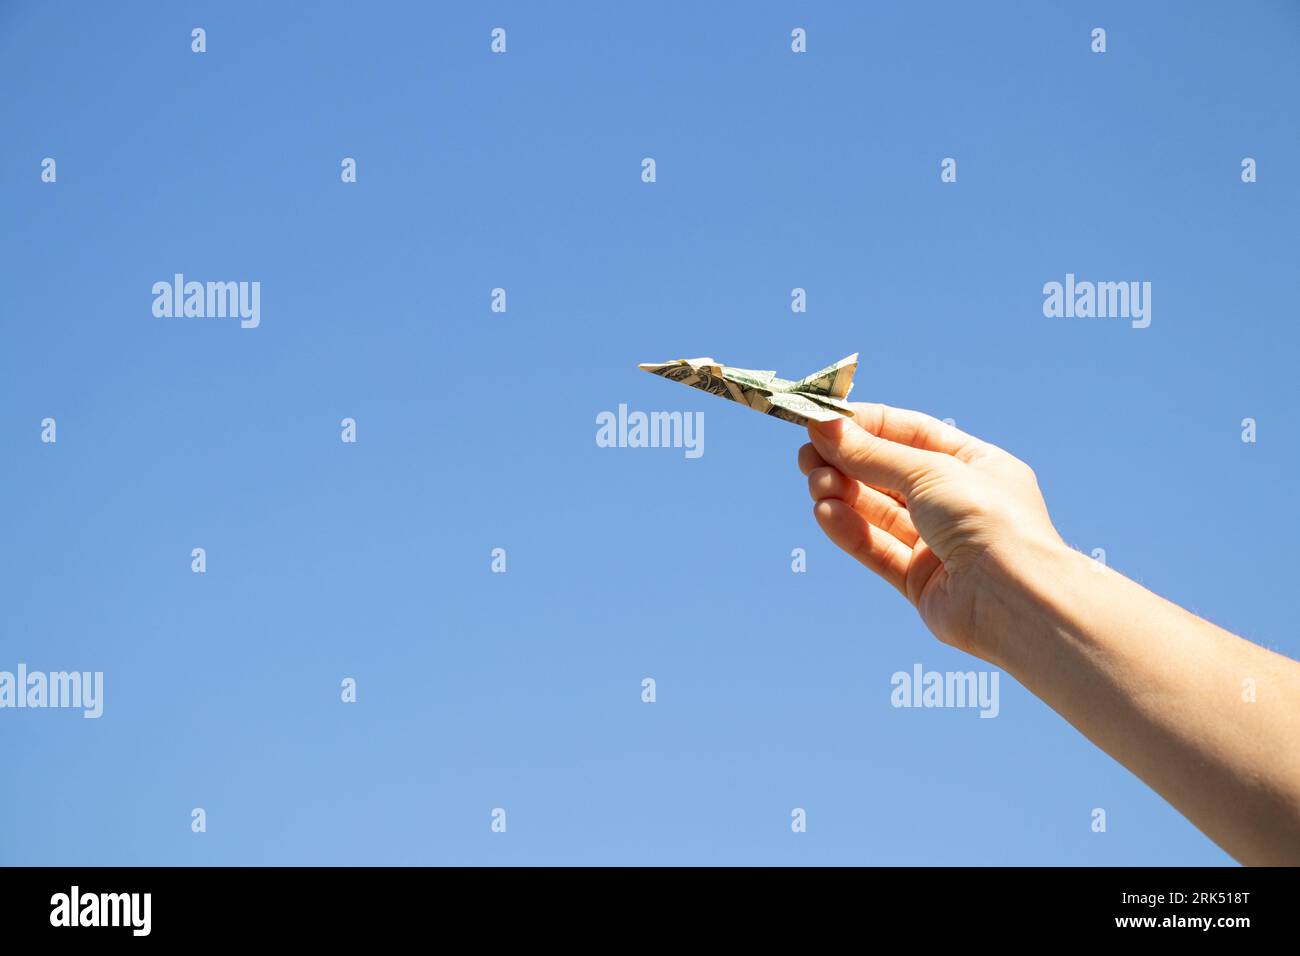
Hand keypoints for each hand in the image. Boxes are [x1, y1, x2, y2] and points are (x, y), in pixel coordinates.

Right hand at [798, 404, 1064, 661]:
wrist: (1014, 599)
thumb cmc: (988, 520)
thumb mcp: (929, 471)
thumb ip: (873, 453)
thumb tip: (824, 427)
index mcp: (976, 465)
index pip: (911, 435)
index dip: (866, 426)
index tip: (822, 421)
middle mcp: (958, 502)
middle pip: (888, 475)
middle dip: (847, 462)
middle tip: (807, 455)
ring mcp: (938, 543)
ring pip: (878, 512)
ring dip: (843, 494)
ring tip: (815, 483)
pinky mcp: (919, 581)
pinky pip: (877, 548)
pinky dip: (850, 529)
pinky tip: (825, 512)